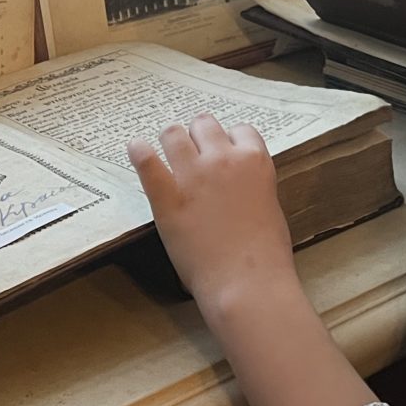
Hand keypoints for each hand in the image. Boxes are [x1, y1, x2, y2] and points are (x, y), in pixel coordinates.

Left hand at [128, 114, 297, 310]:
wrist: (247, 282)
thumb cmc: (265, 254)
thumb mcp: (269, 205)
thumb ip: (252, 185)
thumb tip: (237, 184)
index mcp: (255, 161)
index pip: (240, 131)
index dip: (230, 142)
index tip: (224, 153)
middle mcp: (224, 159)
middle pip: (204, 124)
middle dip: (199, 136)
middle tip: (194, 153)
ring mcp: (194, 175)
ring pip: (173, 133)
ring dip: (171, 141)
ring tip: (166, 152)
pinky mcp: (167, 196)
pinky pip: (146, 159)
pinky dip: (138, 151)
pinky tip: (136, 150)